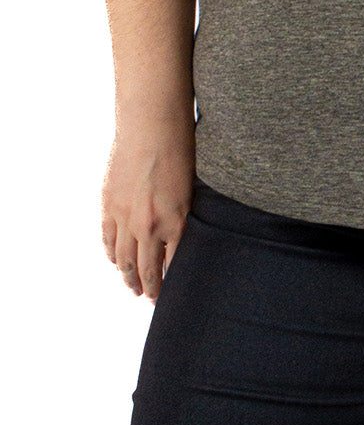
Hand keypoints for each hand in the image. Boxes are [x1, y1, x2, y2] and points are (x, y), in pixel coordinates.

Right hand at [101, 111, 194, 304]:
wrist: (151, 125)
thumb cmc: (182, 149)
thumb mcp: (194, 187)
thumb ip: (186, 214)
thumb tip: (183, 233)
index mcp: (176, 222)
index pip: (174, 265)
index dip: (173, 283)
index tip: (174, 293)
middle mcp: (150, 226)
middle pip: (147, 270)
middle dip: (151, 289)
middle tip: (153, 299)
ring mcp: (126, 217)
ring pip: (124, 260)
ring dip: (128, 277)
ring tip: (134, 288)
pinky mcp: (109, 204)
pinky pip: (108, 239)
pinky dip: (111, 254)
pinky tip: (115, 261)